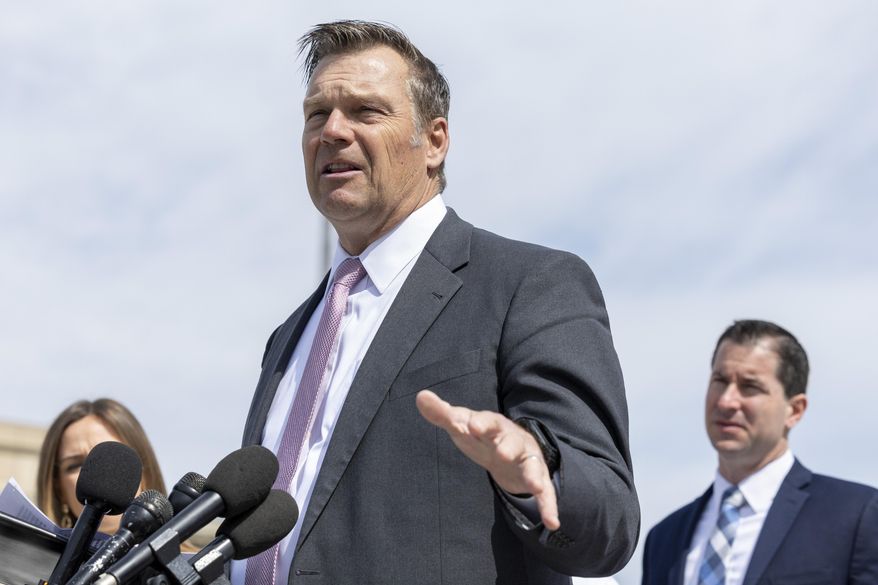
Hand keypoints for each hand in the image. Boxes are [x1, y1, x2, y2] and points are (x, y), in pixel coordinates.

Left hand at [416, 389, 559, 529]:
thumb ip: (442, 413)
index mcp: (493, 425)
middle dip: (508, 444)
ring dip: (533, 473)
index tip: (471, 425)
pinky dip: (549, 506)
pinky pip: (545, 492)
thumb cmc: (482, 436)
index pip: (487, 420)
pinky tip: (552, 522)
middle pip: (512, 439)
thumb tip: (421, 396)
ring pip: (532, 464)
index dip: (481, 423)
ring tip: (535, 484)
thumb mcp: (462, 425)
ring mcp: (526, 459)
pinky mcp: (535, 478)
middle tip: (502, 452)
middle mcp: (513, 439)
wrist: (510, 448)